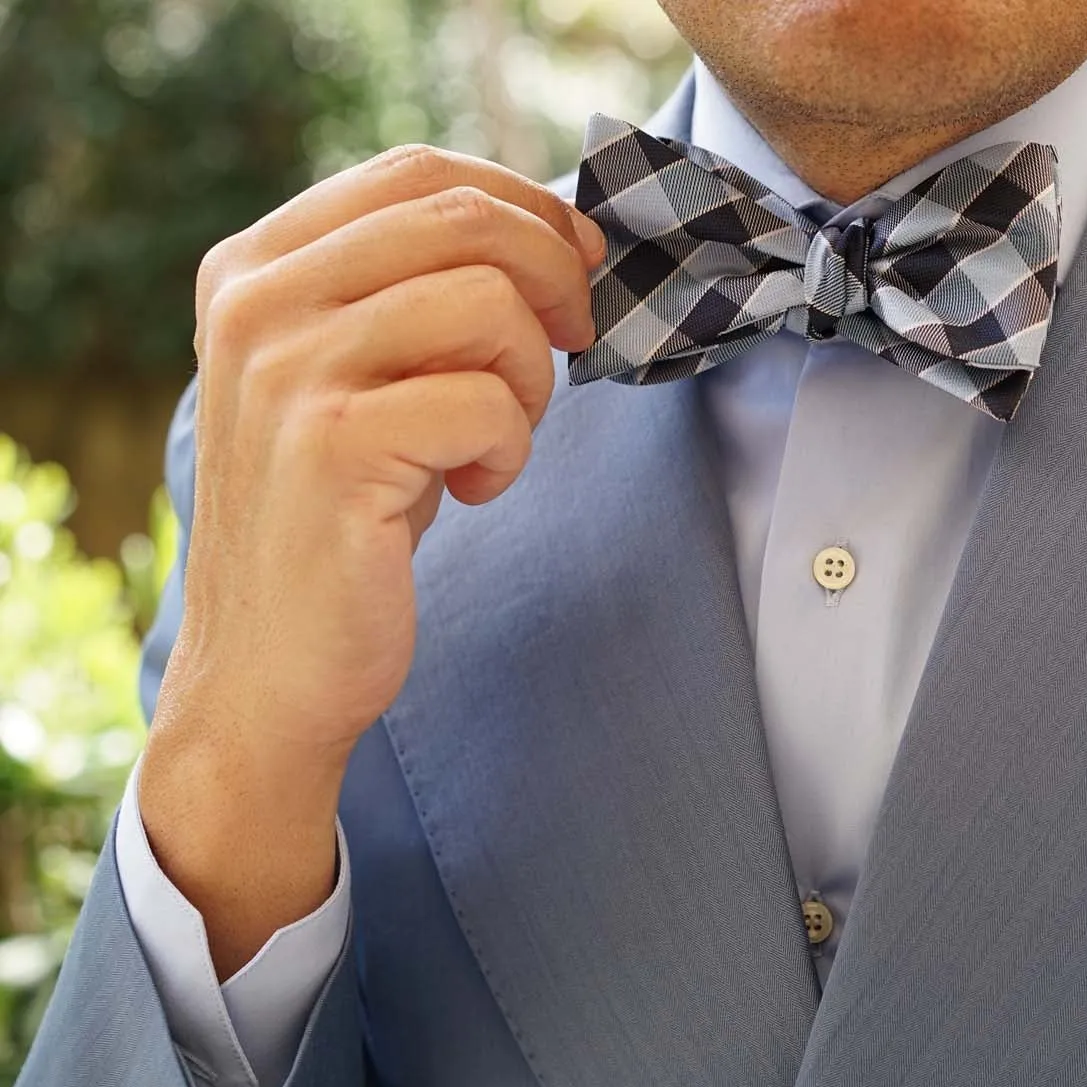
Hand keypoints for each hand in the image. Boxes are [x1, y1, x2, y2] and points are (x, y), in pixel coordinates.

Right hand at [139, 145, 604, 975]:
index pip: (418, 172)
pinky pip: (489, 403)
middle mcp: (258, 301)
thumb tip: (563, 232)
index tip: (578, 264)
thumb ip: (420, 292)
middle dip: (554, 283)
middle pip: (464, 222)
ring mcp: (286, 371)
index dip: (525, 206)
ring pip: (489, 306)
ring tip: (495, 439)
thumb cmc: (346, 512)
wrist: (273, 665)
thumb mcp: (362, 374)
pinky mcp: (333, 447)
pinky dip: (509, 451)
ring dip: (531, 379)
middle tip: (570, 350)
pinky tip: (469, 490)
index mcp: (257, 265)